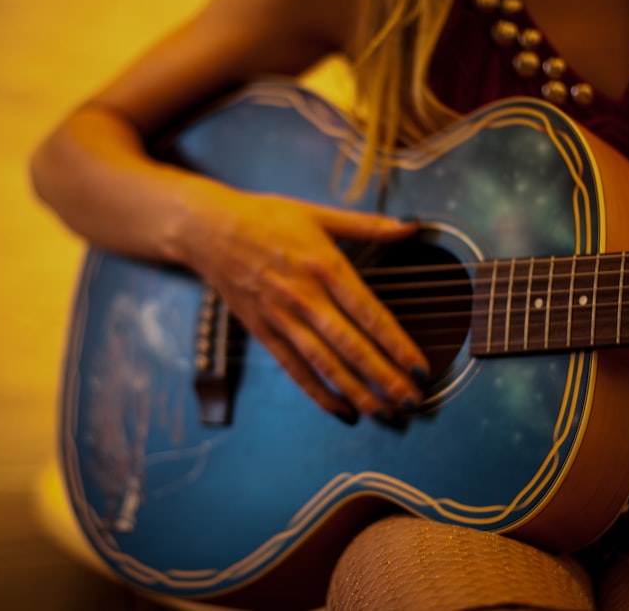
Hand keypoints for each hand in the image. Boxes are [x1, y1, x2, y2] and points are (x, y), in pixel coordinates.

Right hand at [182, 184, 428, 422]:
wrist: (208, 230)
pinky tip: (342, 411)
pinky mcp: (263, 333)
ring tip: (385, 413)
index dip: (396, 344)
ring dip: (357, 392)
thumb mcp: (319, 214)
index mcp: (324, 266)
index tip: (420, 366)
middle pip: (350, 347)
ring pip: (324, 365)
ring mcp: (282, 319)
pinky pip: (294, 370)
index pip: (369, 314)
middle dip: (384, 378)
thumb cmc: (265, 218)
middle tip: (412, 401)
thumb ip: (369, 225)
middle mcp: (304, 297)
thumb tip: (413, 224)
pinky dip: (318, 394)